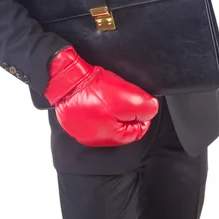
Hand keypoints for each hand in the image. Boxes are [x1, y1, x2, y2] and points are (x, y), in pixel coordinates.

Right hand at [43, 46, 158, 146]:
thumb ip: (145, 107)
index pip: (138, 131)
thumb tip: (152, 110)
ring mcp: (84, 129)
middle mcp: (97, 138)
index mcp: (112, 136)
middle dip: (127, 109)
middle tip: (124, 93)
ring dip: (113, 106)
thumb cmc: (94, 91)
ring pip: (108, 119)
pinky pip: (93, 113)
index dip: (143, 112)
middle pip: (122, 125)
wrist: (66, 80)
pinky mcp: (75, 118)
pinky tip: (98, 92)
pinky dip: (98, 104)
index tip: (142, 99)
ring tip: (110, 91)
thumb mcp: (128, 99)